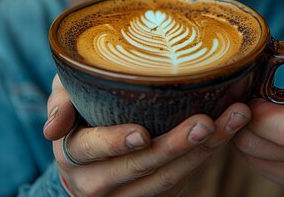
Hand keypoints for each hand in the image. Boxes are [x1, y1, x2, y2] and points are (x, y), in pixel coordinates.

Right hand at [43, 75, 252, 196]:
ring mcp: (127, 194)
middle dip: (175, 146)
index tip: (142, 133)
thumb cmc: (79, 110)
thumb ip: (59, 102)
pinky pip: (181, 180)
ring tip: (231, 120)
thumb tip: (52, 128)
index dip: (116, 143)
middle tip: (205, 122)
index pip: (91, 149)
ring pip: (166, 179)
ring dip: (202, 151)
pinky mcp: (153, 195)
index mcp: (73, 154)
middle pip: (139, 167)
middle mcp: (97, 182)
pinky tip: (227, 131)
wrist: (87, 151)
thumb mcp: (63, 96)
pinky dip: (206, 155)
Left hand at [232, 34, 283, 185]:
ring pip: (249, 153)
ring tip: (248, 107)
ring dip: (239, 128)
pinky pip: (250, 160)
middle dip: (242, 116)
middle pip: (260, 143)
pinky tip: (253, 122)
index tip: (254, 92)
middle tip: (242, 96)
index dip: (260, 111)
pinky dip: (244, 140)